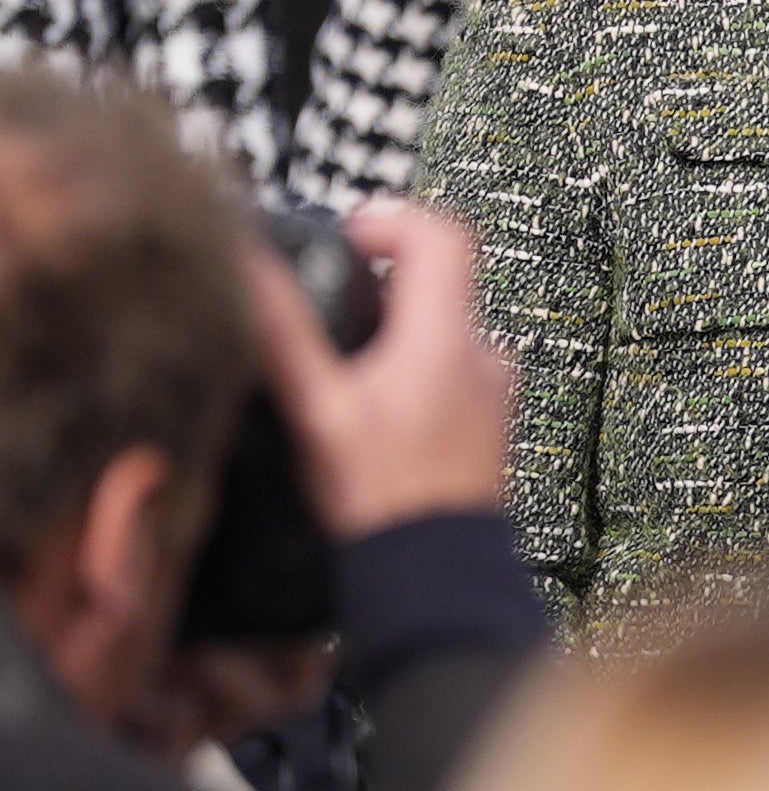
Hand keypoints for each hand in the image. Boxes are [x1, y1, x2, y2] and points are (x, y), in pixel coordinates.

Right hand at [251, 200, 514, 541]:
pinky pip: (453, 372)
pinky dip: (414, 373)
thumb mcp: (317, 410)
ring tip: (344, 373)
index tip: (349, 237)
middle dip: (380, 288)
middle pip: (440, 282)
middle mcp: (483, 356)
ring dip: (395, 336)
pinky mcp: (492, 421)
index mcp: (447, 338)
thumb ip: (283, 334)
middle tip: (330, 310)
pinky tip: (374, 413)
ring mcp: (494, 390)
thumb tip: (252, 271)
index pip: (442, 234)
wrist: (432, 569)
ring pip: (444, 331)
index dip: (392, 221)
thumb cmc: (382, 499)